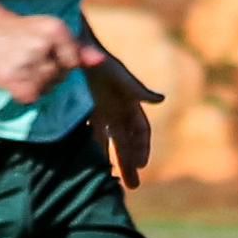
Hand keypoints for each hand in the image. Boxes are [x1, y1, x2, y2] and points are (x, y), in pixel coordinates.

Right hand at [0, 7, 95, 105]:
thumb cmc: (21, 31)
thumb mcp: (52, 32)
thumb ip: (78, 48)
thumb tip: (100, 61)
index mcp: (55, 30)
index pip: (73, 62)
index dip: (58, 61)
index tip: (39, 51)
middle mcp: (42, 44)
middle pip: (61, 75)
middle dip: (48, 71)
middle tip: (26, 56)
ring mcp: (27, 64)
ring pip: (48, 87)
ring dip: (38, 82)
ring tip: (20, 66)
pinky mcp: (14, 81)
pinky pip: (33, 97)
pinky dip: (27, 91)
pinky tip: (16, 78)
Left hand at [82, 51, 163, 186]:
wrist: (77, 50)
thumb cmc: (100, 62)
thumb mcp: (120, 76)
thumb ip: (137, 89)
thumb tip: (160, 99)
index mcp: (129, 102)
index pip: (140, 130)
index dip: (142, 147)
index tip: (141, 165)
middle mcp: (117, 110)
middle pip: (126, 142)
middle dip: (130, 163)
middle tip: (133, 186)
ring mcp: (99, 112)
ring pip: (107, 142)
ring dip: (110, 161)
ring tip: (112, 182)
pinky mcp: (82, 112)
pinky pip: (88, 135)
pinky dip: (89, 150)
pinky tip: (87, 166)